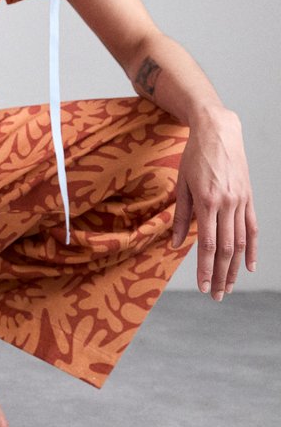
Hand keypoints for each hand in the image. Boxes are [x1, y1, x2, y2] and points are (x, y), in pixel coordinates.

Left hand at [171, 108, 257, 299]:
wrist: (219, 131)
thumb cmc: (194, 156)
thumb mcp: (181, 184)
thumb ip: (179, 216)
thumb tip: (175, 245)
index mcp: (206, 201)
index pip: (206, 244)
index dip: (205, 269)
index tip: (202, 286)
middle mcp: (226, 204)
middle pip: (225, 249)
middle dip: (220, 275)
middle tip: (215, 295)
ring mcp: (241, 201)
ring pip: (240, 242)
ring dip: (235, 268)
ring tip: (229, 287)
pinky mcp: (249, 197)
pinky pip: (252, 228)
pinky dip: (252, 249)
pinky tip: (250, 266)